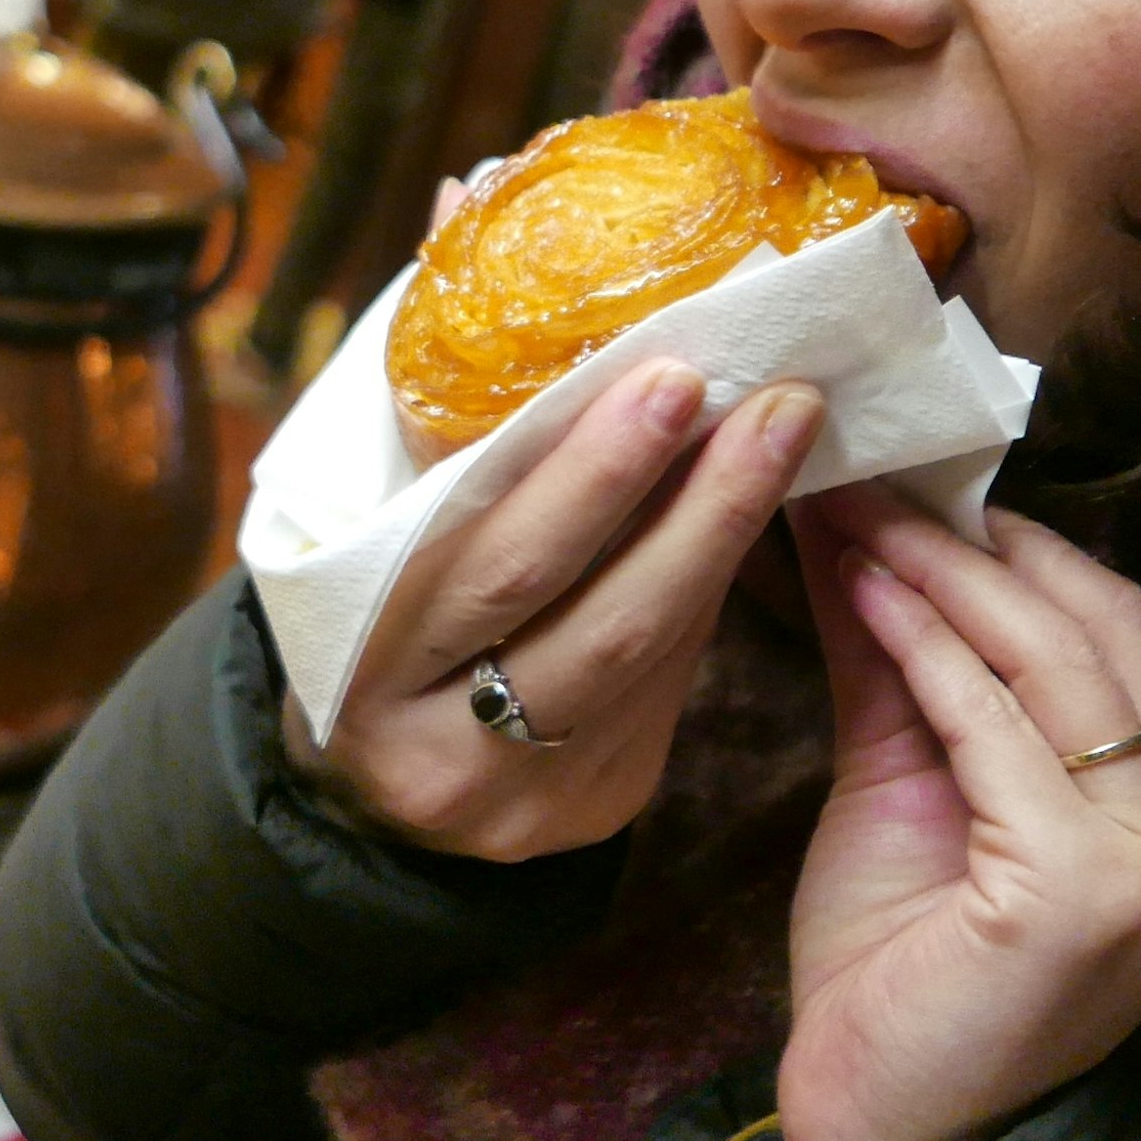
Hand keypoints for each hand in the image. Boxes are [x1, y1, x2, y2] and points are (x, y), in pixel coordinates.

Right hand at [291, 361, 826, 862]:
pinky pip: (667, 685)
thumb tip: (551, 333)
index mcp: (363, 671)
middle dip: (709, 504)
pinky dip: (701, 592)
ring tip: (781, 437)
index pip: (503, 568)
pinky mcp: (595, 808)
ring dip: (726, 539)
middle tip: (779, 402)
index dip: (597, 475)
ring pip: (655, 658)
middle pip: (608, 623)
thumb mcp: (361, 551)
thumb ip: (444, 471)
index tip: (672, 378)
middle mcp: (445, 756)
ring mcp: (528, 799)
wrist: (358, 785)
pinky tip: (731, 518)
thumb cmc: (359, 621)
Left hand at [775, 487, 1140, 1140]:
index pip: (1128, 643)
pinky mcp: (1092, 892)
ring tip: (854, 511)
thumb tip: (867, 520)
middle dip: (981, 544)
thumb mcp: (913, 781)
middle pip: (1104, 638)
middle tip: (874, 471)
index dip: (1025, 551)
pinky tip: (861, 591)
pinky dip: (926, 646)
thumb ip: (911, 660)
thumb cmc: (900, 970)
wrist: (878, 1126)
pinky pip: (999, 729)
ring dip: (945, 574)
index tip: (921, 480)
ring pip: (1056, 669)